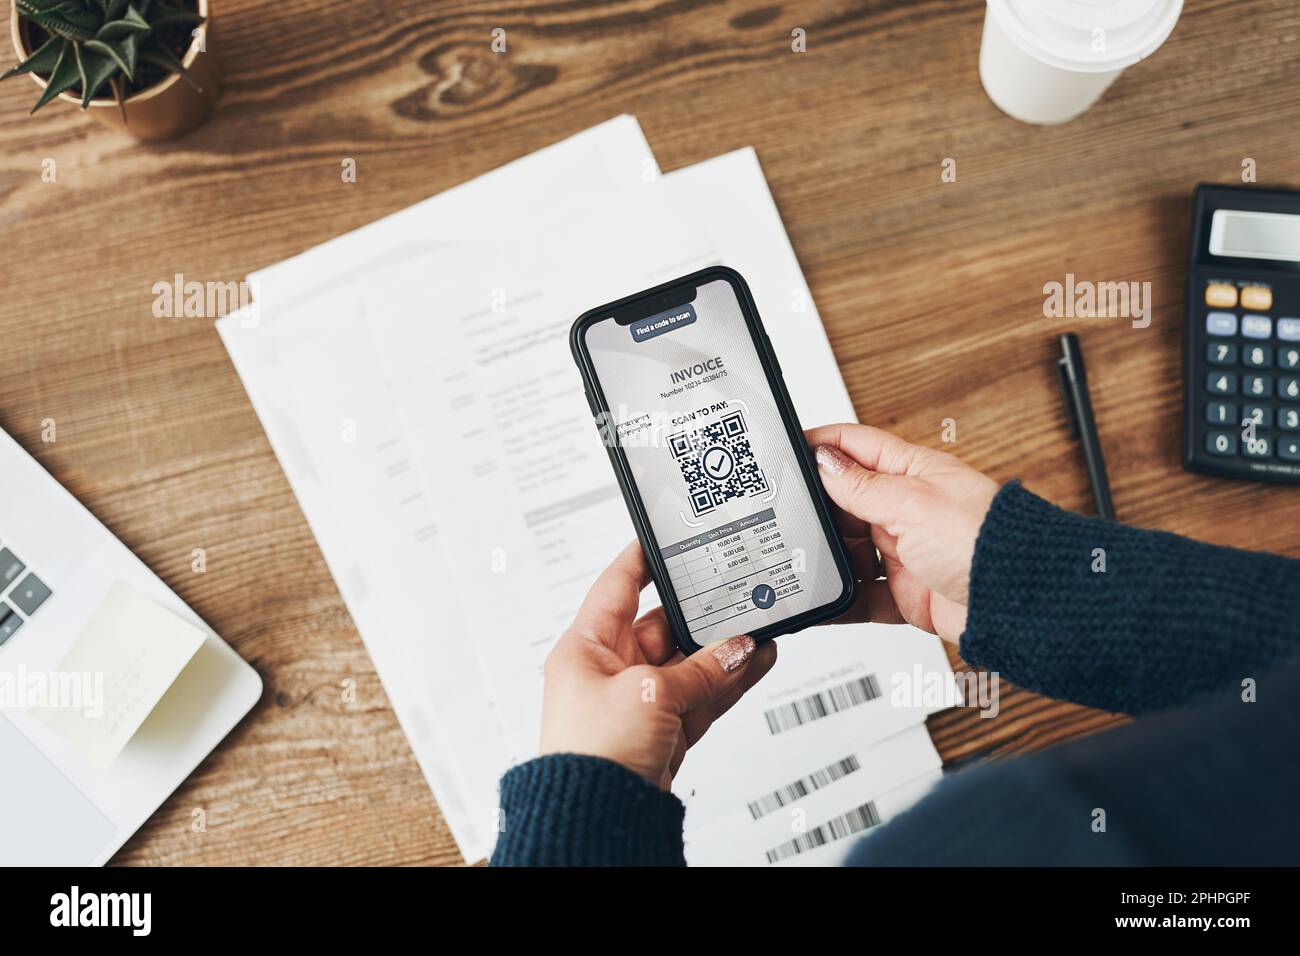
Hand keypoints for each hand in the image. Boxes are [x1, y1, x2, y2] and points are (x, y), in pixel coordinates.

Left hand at [540, 541, 777, 788]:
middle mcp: (609, 672)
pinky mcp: (661, 732)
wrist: (597, 818)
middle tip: (736, 591)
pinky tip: (756, 662)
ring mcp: (636, 703)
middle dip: (701, 614)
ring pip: (689, 664)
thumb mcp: (649, 695)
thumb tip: (737, 649)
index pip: (617, 587)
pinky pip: (701, 696)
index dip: (642, 559)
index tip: (665, 535)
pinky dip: (729, 682)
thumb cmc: (591, 756)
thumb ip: (700, 669)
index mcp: (585, 648)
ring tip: (760, 626)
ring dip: (724, 650)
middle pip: (662, 627)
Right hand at [806, 423, 999, 643]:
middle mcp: (906, 510)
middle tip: (785, 516)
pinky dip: (840, 601)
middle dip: (816, 510)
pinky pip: (861, 596)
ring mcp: (904, 552)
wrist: (1019, 603)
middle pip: (843, 503)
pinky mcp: (904, 593)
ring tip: (800, 560)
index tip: (786, 448)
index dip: (820, 444)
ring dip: (827, 557)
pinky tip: (821, 600)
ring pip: (848, 551)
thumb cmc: (985, 540)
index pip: (855, 447)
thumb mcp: (912, 502)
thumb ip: (861, 486)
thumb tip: (824, 460)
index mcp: (912, 473)